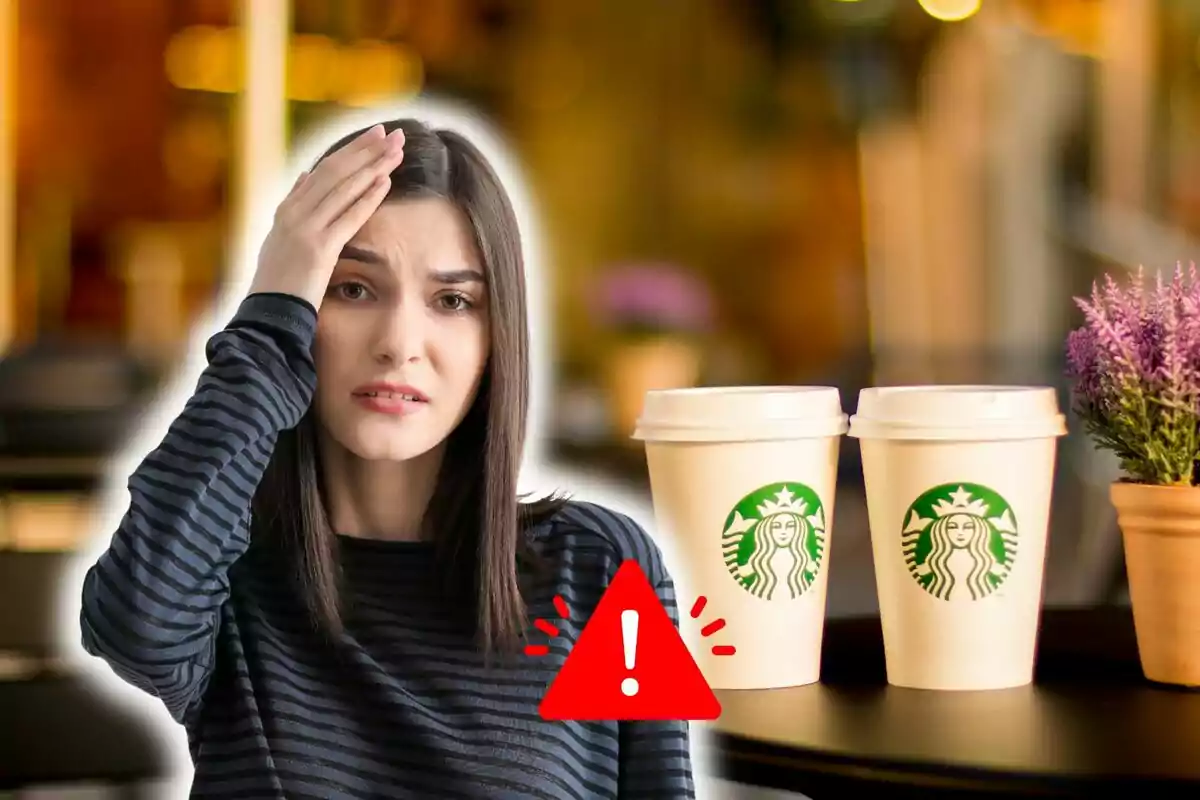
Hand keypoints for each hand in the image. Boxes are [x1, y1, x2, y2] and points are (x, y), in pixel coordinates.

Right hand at [248, 124, 404, 309]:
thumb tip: (306, 175)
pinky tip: (386, 181)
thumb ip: (294, 206)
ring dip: (373, 165)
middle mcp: (294, 213)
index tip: (373, 136)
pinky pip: (348, 217)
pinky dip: (367, 197)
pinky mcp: (318, 249)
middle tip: (392, 132)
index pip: (323, 171)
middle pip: (335, 171)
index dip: (351, 151)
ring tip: (397, 149)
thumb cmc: (279, 285)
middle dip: (366, 149)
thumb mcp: (281, 239)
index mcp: (287, 210)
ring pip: (343, 188)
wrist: (267, 316)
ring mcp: (304, 229)